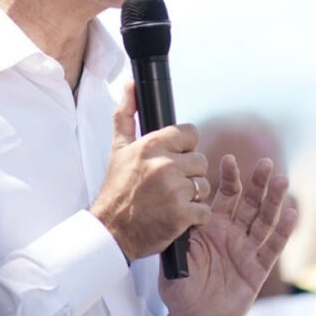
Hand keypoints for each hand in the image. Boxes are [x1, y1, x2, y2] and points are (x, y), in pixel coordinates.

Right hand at [90, 82, 210, 261]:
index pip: (190, 133)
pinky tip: (177, 216)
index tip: (174, 159)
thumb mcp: (118, 148)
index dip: (184, 147)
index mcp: (151, 146)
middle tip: (168, 185)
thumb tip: (129, 85)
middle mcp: (164, 165)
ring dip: (192, 196)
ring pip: (204, 185)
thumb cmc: (116, 191)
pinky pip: (205, 210)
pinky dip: (195, 217)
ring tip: (171, 201)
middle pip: (200, 160)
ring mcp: (175, 190)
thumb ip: (125, 114)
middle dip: (188, 174)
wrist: (111, 231)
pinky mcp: (182, 214)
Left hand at [160, 155, 297, 315]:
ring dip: (274, 201)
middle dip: (258, 183)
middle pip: (250, 202)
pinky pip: (272, 248)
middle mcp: (232, 232)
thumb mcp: (174, 255)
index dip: (228, 178)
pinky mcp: (257, 269)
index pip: (224, 196)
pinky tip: (291, 214)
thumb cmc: (180, 286)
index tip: (229, 160)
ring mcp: (247, 249)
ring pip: (264, 220)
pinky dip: (283, 231)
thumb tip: (179, 206)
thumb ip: (179, 232)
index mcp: (212, 225)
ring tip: (281, 181)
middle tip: (265, 164)